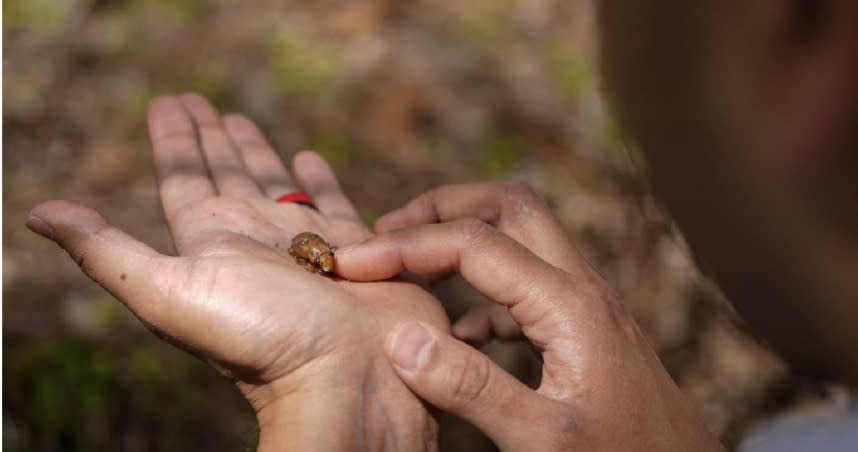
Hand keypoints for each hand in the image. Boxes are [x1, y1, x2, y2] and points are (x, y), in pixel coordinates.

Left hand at [26, 94, 447, 450]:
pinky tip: (308, 157)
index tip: (168, 101)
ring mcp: (306, 243)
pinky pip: (331, 201)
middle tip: (197, 100)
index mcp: (212, 242)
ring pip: (275, 183)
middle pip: (225, 174)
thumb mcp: (170, 295)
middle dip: (210, 138)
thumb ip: (108, 253)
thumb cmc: (265, 340)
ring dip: (256, 151)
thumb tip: (36, 214)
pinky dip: (319, 179)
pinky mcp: (356, 247)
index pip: (183, 177)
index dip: (173, 140)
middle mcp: (256, 238)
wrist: (349, 377)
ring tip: (240, 119)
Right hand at [337, 183, 723, 450]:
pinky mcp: (583, 327)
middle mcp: (580, 288)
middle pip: (509, 206)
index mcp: (568, 305)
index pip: (474, 243)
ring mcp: (585, 304)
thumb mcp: (542, 441)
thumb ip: (471, 389)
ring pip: (521, 237)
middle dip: (442, 208)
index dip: (407, 246)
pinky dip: (483, 290)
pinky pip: (527, 284)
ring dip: (463, 240)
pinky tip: (460, 332)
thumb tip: (402, 338)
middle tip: (387, 234)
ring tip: (411, 269)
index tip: (353, 263)